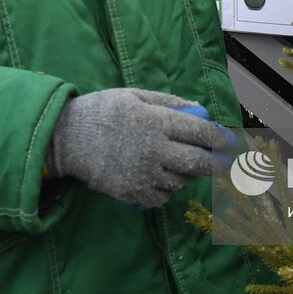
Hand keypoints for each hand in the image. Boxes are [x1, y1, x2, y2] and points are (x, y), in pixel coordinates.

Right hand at [46, 88, 231, 208]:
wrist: (67, 138)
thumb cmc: (102, 111)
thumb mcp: (135, 95)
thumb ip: (169, 103)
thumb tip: (198, 109)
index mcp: (157, 122)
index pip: (201, 133)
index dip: (219, 139)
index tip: (225, 142)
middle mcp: (155, 150)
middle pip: (198, 163)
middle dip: (214, 164)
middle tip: (218, 163)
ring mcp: (144, 174)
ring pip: (180, 182)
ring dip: (187, 175)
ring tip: (183, 167)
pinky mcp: (132, 192)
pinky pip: (162, 198)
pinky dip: (167, 191)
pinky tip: (162, 180)